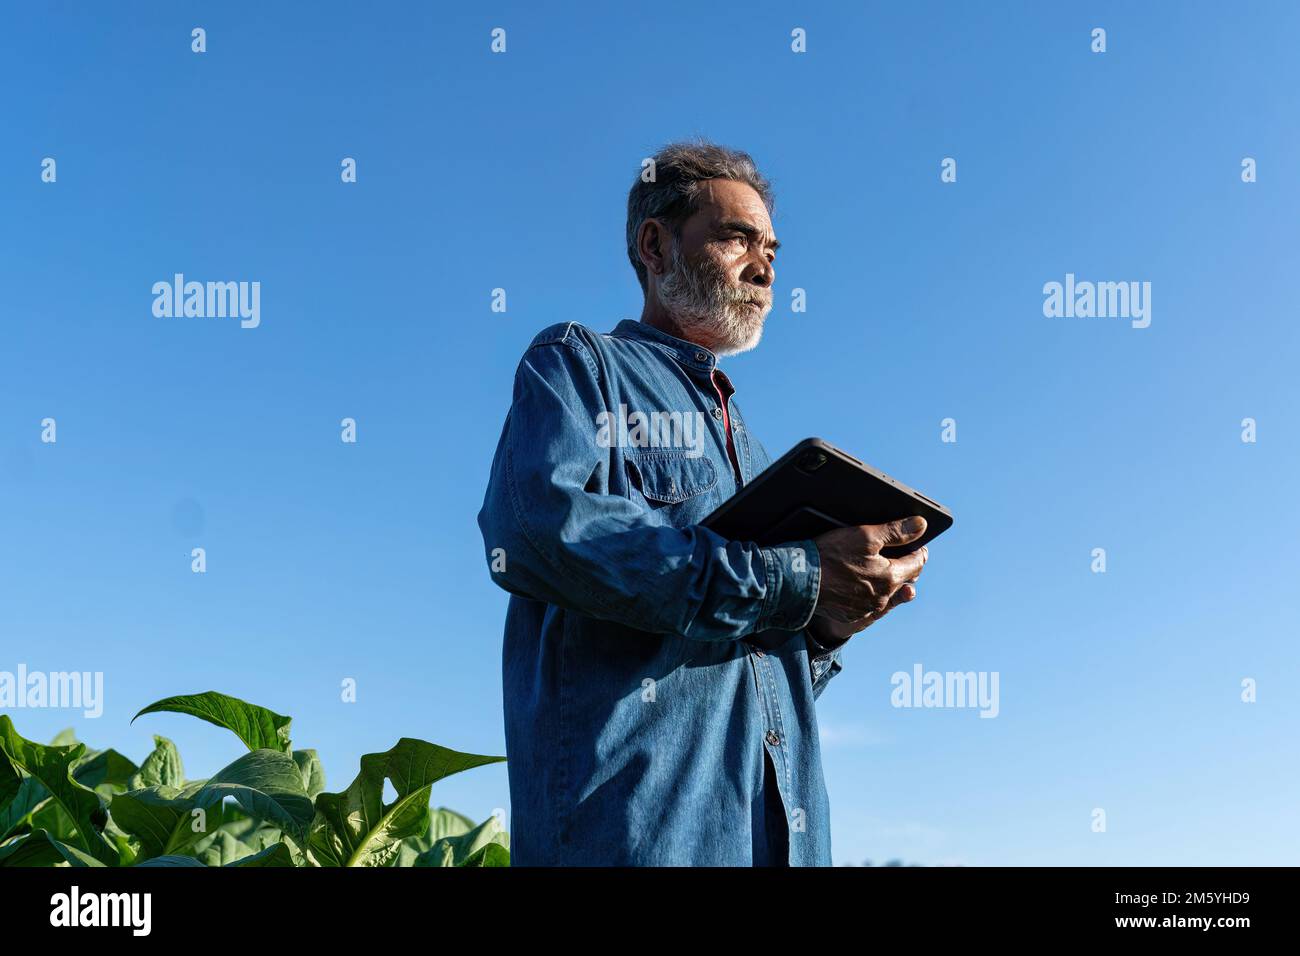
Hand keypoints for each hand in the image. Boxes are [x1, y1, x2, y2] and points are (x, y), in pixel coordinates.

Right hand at [810, 516, 929, 635]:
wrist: (800, 581)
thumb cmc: (831, 556)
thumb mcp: (865, 536)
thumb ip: (896, 531)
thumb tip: (921, 525)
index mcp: (890, 577)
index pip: (916, 563)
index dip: (920, 552)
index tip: (921, 546)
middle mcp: (882, 597)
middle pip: (904, 581)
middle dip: (907, 568)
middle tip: (906, 557)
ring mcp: (866, 609)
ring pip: (887, 594)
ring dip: (890, 583)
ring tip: (887, 571)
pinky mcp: (850, 615)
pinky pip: (869, 604)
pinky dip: (871, 594)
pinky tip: (864, 585)